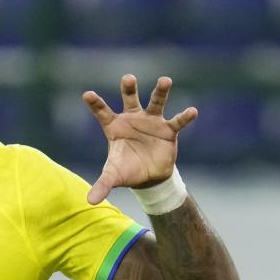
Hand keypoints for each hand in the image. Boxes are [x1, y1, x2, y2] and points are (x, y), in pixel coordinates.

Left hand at [82, 74, 196, 204]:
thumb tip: (89, 202)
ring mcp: (151, 122)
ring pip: (156, 103)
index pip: (102, 112)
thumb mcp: (114, 177)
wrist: (150, 177)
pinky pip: (177, 121)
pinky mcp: (168, 130)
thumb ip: (102, 185)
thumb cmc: (127, 170)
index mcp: (115, 127)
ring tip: (165, 80)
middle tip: (128, 78)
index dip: (95, 104)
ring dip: (160, 91)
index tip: (86, 94)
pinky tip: (192, 111)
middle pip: (130, 100)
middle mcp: (133, 119)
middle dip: (129, 88)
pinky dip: (184, 116)